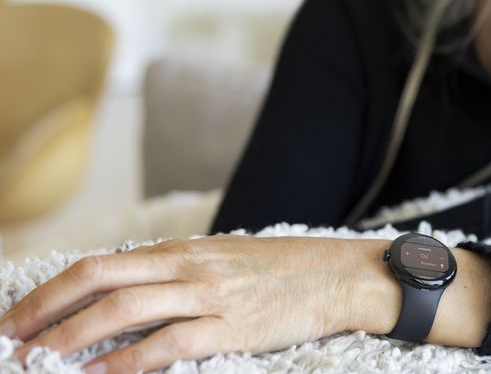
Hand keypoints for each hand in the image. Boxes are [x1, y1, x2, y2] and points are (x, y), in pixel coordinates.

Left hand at [0, 235, 372, 372]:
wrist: (337, 275)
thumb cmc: (280, 272)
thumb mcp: (221, 260)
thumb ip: (175, 274)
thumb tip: (126, 295)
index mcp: (181, 250)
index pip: (100, 264)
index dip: (51, 290)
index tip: (18, 316)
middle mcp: (187, 267)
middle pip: (99, 279)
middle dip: (45, 310)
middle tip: (11, 339)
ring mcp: (209, 296)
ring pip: (125, 309)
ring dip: (73, 337)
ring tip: (39, 360)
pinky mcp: (232, 326)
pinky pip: (169, 344)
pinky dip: (128, 361)